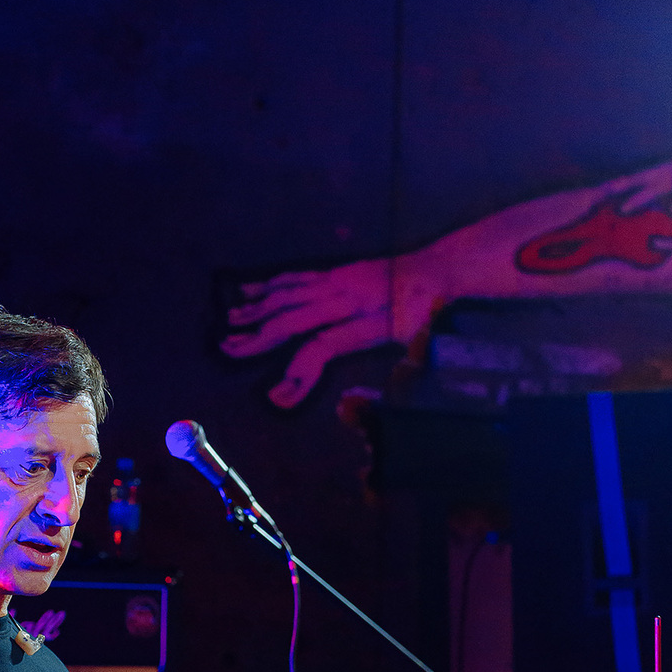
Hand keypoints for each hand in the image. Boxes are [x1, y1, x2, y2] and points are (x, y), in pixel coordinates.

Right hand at [220, 245, 444, 406]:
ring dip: (257, 309)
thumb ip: (392, 373)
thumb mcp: (421, 347)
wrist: (442, 269)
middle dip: (261, 337)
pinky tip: (247, 290)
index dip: (299, 372)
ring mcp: (340, 280)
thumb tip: (352, 402)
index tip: (277, 397)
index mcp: (371, 320)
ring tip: (230, 323)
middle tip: (229, 350)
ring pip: (290, 294)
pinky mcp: (336, 271)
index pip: (325, 346)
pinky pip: (297, 277)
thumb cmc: (432, 315)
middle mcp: (348, 297)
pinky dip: (270, 285)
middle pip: (296, 317)